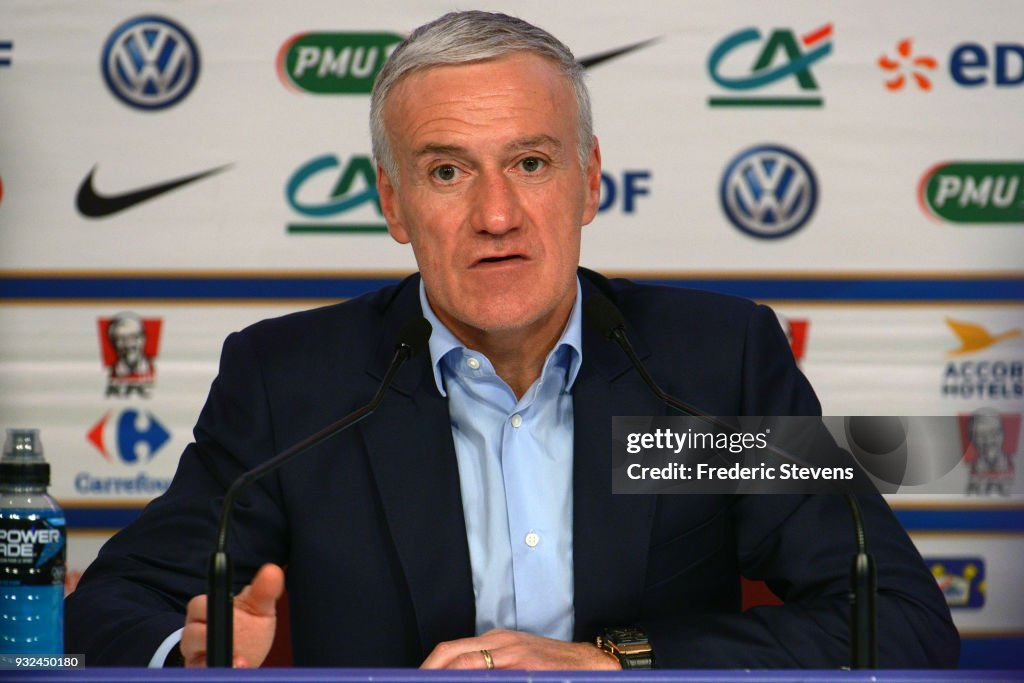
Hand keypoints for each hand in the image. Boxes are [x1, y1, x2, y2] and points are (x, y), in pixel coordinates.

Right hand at [181, 563, 284, 667]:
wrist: (244, 658)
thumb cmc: (248, 630)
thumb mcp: (259, 609)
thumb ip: (264, 592)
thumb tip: (272, 570)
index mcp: (206, 612)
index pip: (198, 605)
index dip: (211, 607)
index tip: (230, 610)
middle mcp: (195, 633)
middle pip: (191, 632)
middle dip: (210, 634)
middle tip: (234, 635)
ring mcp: (196, 655)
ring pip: (194, 655)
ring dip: (217, 655)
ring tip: (240, 660)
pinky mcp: (200, 672)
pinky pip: (203, 673)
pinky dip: (223, 669)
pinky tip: (239, 667)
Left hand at [421, 628, 620, 669]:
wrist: (590, 665)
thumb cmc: (551, 664)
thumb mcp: (517, 657)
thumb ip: (488, 665)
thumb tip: (455, 674)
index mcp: (495, 641)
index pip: (451, 650)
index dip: (429, 667)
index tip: (416, 679)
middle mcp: (501, 645)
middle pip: (452, 656)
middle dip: (430, 673)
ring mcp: (513, 658)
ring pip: (467, 667)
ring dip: (447, 678)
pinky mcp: (526, 670)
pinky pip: (492, 678)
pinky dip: (475, 681)